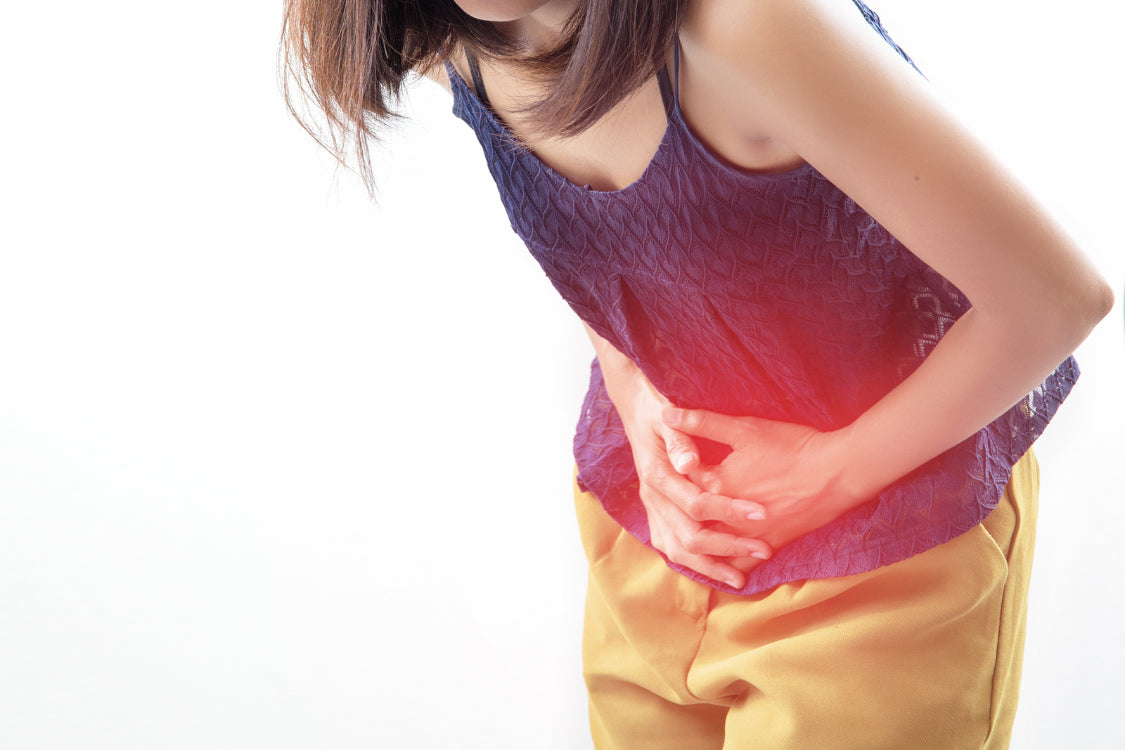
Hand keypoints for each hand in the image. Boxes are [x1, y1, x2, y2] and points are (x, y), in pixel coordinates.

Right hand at [614, 374, 772, 588]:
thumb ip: (681, 439)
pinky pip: (671, 547)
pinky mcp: (655, 513)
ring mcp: (651, 508)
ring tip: (741, 578)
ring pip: (677, 550)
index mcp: (657, 474)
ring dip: (710, 566)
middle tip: (765, 549)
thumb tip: (689, 464)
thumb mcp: (667, 413)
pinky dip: (693, 563)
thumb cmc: (657, 407)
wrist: (636, 407)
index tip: (763, 514)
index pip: (697, 504)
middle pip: (689, 537)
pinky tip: (715, 569)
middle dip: (729, 547)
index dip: (730, 512)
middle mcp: (652, 497)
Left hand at [662, 407, 864, 552]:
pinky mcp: (770, 545)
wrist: (837, 473)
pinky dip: (727, 566)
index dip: (673, 474)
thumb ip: (702, 422)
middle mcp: (727, 517)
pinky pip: (741, 565)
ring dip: (697, 548)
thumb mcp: (744, 429)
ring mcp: (748, 535)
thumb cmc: (791, 447)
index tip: (665, 468)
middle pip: (691, 522)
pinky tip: (719, 566)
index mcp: (716, 485)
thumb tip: (665, 413)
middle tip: (665, 510)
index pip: (681, 483)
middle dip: (677, 515)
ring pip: (712, 550)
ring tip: (683, 543)